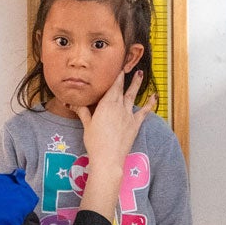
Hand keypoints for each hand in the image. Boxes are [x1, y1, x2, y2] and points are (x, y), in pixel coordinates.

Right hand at [76, 71, 156, 221]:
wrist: (108, 158)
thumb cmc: (95, 142)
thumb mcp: (87, 125)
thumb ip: (83, 111)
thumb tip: (72, 103)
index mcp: (107, 104)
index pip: (113, 86)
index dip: (116, 76)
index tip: (118, 67)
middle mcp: (119, 106)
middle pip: (122, 88)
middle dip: (125, 77)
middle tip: (128, 66)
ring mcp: (128, 115)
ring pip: (132, 96)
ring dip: (136, 85)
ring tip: (140, 74)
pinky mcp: (135, 124)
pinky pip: (144, 112)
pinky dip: (149, 104)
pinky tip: (154, 97)